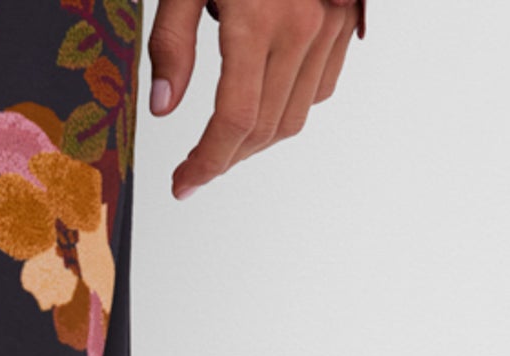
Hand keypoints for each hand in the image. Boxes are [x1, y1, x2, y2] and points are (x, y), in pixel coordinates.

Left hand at [147, 0, 358, 199]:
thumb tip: (162, 106)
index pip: (233, 121)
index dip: (206, 163)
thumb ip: (171, 41)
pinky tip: (262, 105)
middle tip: (195, 169)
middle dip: (225, 160)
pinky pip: (321, 87)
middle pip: (264, 129)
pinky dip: (290, 109)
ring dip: (256, 143)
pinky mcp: (346, 18)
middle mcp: (304, 27)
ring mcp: (331, 23)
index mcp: (259, 20)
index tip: (184, 184)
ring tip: (223, 145)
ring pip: (295, 116)